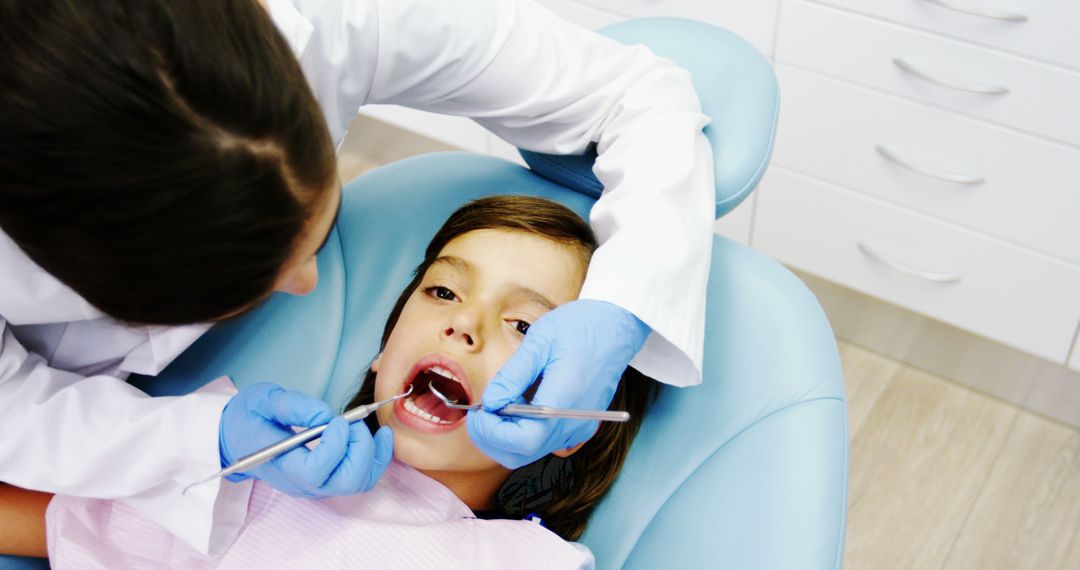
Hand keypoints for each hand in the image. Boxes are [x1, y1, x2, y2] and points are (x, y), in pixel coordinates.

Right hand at [219, 383, 392, 496]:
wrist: (239, 436)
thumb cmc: (249, 417)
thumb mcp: (262, 400)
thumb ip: (292, 405)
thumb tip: (325, 415)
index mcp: (281, 465)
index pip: (315, 471)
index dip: (334, 447)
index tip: (337, 421)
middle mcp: (301, 483)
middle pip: (345, 482)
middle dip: (360, 449)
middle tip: (353, 423)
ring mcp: (316, 485)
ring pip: (358, 483)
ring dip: (373, 454)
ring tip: (370, 428)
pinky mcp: (327, 480)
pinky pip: (362, 479)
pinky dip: (378, 459)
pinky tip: (382, 437)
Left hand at [467, 300, 649, 467]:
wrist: (616, 326)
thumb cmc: (580, 327)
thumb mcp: (540, 342)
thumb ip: (512, 376)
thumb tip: (491, 403)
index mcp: (565, 401)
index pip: (523, 440)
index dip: (492, 432)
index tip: (478, 413)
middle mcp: (574, 423)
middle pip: (522, 453)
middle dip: (492, 438)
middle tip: (479, 412)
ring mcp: (578, 427)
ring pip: (531, 450)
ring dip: (505, 435)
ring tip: (498, 403)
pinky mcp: (579, 425)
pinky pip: (544, 441)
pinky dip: (522, 432)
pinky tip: (517, 406)